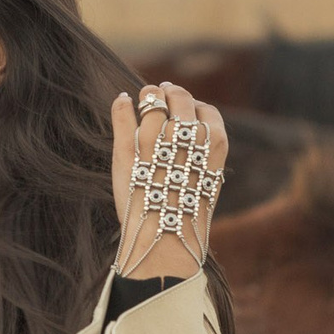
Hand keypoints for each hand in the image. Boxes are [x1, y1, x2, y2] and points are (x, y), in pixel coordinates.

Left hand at [109, 82, 229, 280]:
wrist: (164, 240)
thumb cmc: (188, 212)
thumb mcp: (210, 178)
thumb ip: (205, 147)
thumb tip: (195, 117)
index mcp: (212, 142)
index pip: (204, 108)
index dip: (194, 106)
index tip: (185, 112)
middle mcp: (184, 135)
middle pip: (179, 96)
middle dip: (171, 93)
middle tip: (162, 94)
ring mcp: (153, 138)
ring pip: (150, 97)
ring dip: (148, 95)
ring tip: (144, 101)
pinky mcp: (125, 146)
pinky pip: (121, 111)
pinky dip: (121, 104)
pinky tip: (122, 101)